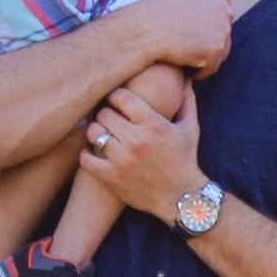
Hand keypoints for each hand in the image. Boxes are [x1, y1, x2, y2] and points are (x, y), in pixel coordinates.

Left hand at [86, 80, 205, 221]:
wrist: (182, 198)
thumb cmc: (185, 160)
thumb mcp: (190, 128)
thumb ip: (187, 100)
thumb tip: (186, 78)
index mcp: (153, 124)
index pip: (121, 96)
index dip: (117, 97)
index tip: (118, 103)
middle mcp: (136, 140)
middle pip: (103, 113)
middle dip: (106, 114)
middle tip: (110, 120)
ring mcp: (122, 160)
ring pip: (92, 132)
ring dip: (96, 132)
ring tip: (102, 135)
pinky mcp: (112, 177)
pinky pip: (86, 158)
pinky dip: (87, 155)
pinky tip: (95, 154)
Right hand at [126, 0, 231, 77]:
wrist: (148, 28)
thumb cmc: (159, 11)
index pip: (221, 17)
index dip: (206, 28)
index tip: (189, 34)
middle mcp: (225, 9)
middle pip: (223, 35)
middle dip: (207, 43)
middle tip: (187, 49)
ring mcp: (223, 29)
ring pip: (220, 52)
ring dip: (204, 58)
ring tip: (185, 60)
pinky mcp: (216, 48)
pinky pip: (212, 67)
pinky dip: (200, 71)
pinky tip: (185, 69)